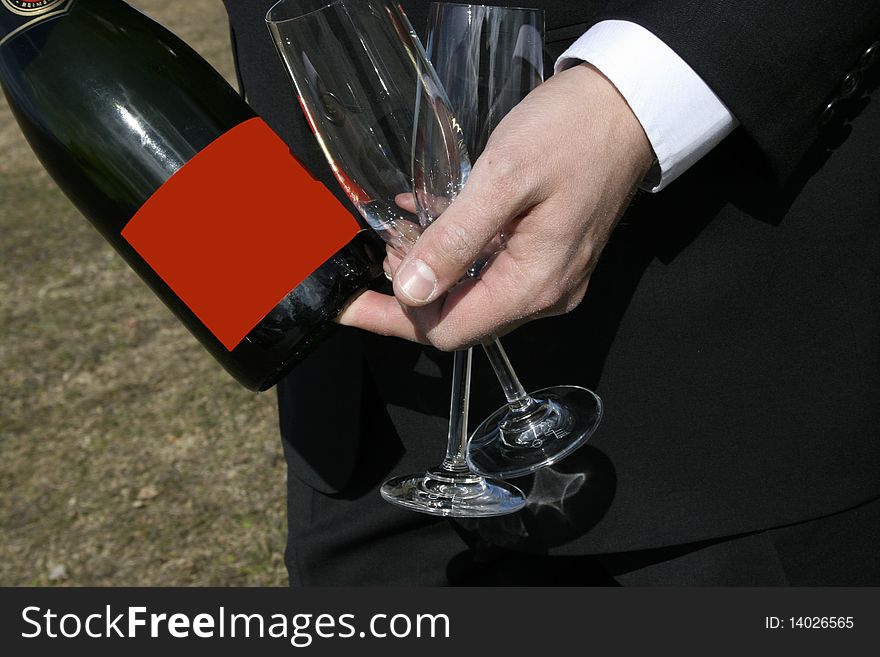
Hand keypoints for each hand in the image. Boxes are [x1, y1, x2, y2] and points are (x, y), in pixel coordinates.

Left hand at [338, 63, 653, 349]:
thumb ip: (455, 240)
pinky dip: (455, 254)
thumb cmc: (571, 132)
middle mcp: (545, 294)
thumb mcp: (503, 179)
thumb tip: (411, 291)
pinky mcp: (549, 257)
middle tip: (382, 249)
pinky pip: (491, 271)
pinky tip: (430, 222)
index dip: (395, 318)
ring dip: (431, 271)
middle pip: (458, 319)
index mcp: (534, 284)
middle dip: (410, 294)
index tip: (351, 302)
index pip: (449, 331)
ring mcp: (550, 278)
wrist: (626, 106)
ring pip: (472, 296)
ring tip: (401, 234)